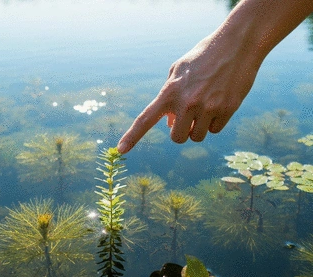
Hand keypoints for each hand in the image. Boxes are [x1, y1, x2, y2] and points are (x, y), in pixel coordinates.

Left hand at [117, 33, 259, 153]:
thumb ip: (169, 97)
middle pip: (177, 138)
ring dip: (199, 128)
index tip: (121, 149)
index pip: (145, 119)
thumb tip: (170, 124)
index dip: (132, 136)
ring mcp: (207, 108)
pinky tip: (219, 103)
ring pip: (197, 137)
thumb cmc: (203, 57)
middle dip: (182, 131)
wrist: (237, 43)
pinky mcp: (227, 110)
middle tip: (189, 117)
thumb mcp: (178, 71)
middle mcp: (186, 103)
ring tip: (206, 106)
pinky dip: (215, 122)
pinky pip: (215, 130)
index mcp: (169, 92)